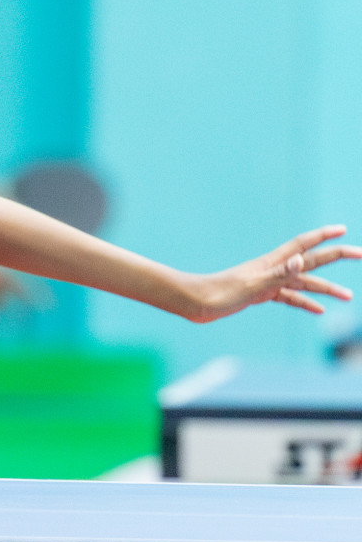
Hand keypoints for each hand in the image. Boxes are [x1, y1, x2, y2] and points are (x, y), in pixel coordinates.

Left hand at [183, 225, 361, 322]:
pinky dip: (304, 303)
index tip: (343, 230)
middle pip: (310, 261)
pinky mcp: (259, 295)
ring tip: (349, 296)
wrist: (195, 303)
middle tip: (360, 254)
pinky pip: (288, 298)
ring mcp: (266, 282)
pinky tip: (318, 311)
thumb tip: (302, 260)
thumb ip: (279, 273)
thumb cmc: (220, 293)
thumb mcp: (253, 285)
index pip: (304, 245)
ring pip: (302, 283)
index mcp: (271, 263)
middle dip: (335, 257)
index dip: (324, 237)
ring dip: (325, 288)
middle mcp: (271, 269)